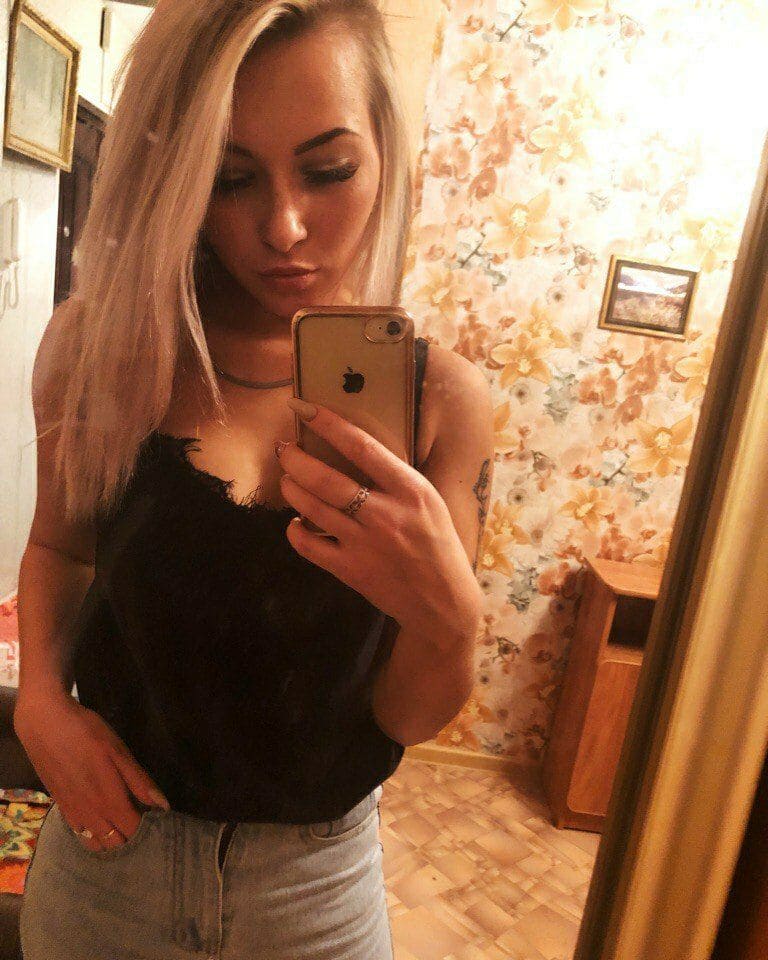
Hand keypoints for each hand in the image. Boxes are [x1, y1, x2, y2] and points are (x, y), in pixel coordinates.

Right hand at [13, 695, 169, 852]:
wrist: (44, 725)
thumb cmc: (87, 734)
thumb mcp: (119, 752)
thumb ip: (140, 782)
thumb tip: (163, 807)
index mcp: (110, 802)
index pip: (134, 832)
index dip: (149, 830)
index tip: (159, 819)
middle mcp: (91, 815)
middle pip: (116, 843)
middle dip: (132, 838)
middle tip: (144, 819)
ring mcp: (73, 814)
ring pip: (96, 844)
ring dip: (111, 840)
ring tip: (124, 821)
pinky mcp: (61, 807)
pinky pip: (80, 833)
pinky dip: (93, 835)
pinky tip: (101, 819)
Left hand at [276, 400, 481, 640]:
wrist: (444, 603)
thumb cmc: (438, 546)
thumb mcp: (429, 501)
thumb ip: (396, 479)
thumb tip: (354, 450)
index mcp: (411, 490)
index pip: (362, 446)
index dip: (328, 424)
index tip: (305, 408)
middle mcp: (386, 514)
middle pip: (326, 479)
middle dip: (295, 458)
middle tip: (283, 448)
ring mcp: (365, 544)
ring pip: (312, 508)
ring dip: (291, 488)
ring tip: (286, 479)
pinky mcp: (351, 571)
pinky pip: (309, 546)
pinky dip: (295, 531)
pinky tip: (295, 522)